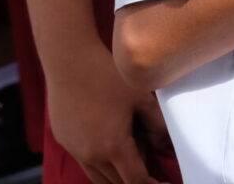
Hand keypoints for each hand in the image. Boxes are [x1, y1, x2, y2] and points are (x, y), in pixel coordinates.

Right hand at [49, 41, 169, 183]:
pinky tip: (112, 144)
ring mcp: (75, 149)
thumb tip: (168, 147)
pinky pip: (85, 162)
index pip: (136, 181)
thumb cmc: (107, 75)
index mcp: (112, 147)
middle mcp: (90, 154)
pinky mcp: (65, 141)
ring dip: (118, 175)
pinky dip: (101, 164)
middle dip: (137, 180)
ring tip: (135, 158)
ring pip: (99, 177)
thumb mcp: (142, 98)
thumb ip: (158, 126)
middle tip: (154, 170)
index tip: (165, 183)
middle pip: (117, 183)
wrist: (69, 60)